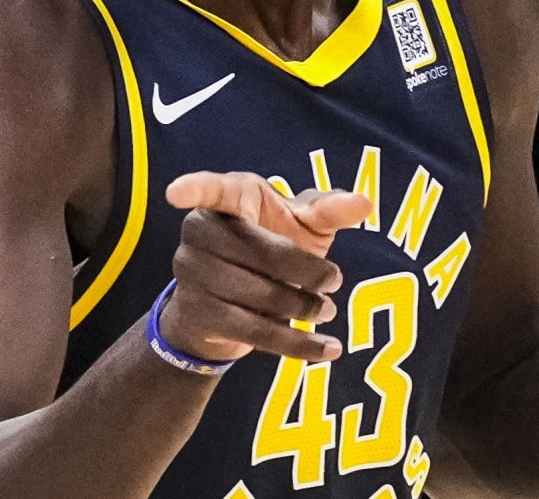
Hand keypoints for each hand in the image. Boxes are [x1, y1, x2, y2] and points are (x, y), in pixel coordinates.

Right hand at [159, 170, 372, 364]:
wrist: (229, 304)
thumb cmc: (271, 246)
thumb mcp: (302, 225)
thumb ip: (329, 211)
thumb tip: (363, 203)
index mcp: (229, 198)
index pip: (210, 190)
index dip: (194, 189)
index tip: (175, 192)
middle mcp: (200, 231)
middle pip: (259, 252)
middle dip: (306, 271)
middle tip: (333, 282)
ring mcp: (192, 273)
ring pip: (257, 295)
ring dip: (301, 307)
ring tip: (326, 310)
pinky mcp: (199, 313)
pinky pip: (253, 331)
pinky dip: (297, 343)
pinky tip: (328, 349)